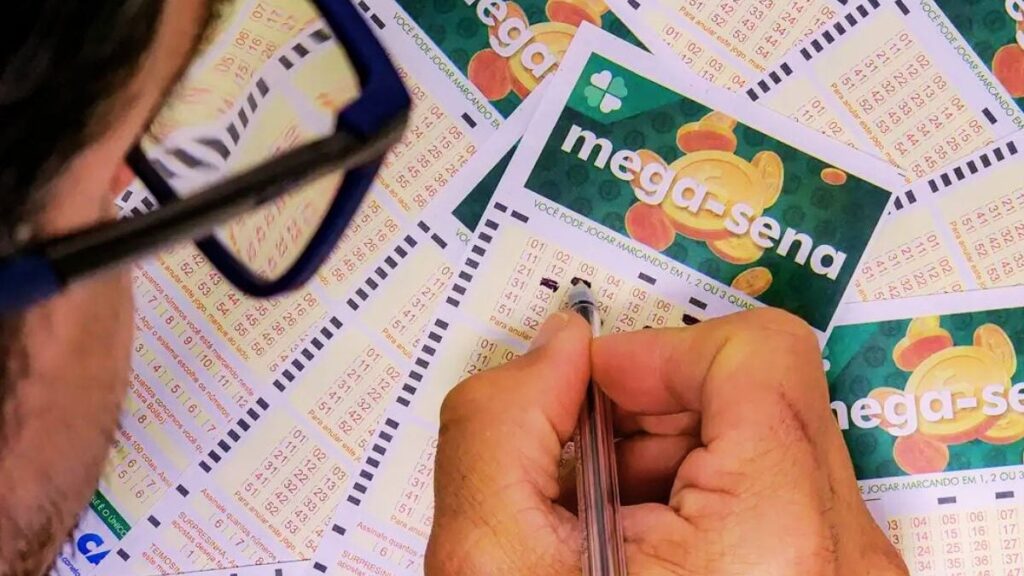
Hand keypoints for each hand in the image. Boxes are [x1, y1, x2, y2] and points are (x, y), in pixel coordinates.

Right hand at [425, 308, 907, 574]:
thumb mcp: (492, 568)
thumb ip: (502, 424)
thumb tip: (555, 349)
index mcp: (776, 544)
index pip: (756, 353)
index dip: (653, 355)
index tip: (588, 396)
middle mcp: (843, 561)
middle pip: (757, 394)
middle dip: (646, 418)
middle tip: (577, 479)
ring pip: (762, 442)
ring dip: (664, 464)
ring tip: (603, 537)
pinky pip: (772, 497)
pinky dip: (694, 505)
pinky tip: (637, 560)